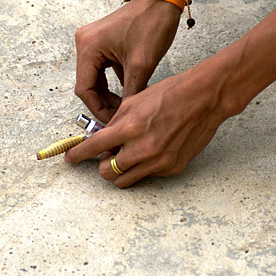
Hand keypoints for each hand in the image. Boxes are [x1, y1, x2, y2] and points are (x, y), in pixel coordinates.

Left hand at [66, 59, 229, 187]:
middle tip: (108, 155)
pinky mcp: (172, 168)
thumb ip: (116, 122)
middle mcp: (142, 149)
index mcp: (129, 128)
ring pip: (125, 180)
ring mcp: (158, 161)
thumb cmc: (171, 94)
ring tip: (127, 156)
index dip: (77, 155)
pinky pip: (148, 175)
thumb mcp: (135, 101)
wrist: (204, 99)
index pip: (93, 148)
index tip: (71, 159)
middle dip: (102, 165)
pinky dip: (144, 167)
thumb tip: (102, 138)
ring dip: (120, 171)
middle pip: (107, 173)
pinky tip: (152, 151)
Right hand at [74, 0, 180, 123]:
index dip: (98, 109)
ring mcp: (92, 42)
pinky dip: (114, 83)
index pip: (85, 90)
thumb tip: (125, 118)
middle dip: (104, 103)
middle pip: (88, 85)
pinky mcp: (102, 42)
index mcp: (88, 47)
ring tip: (126, 108)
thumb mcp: (141, 66)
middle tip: (121, 118)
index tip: (112, 122)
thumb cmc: (152, 24)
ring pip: (96, 79)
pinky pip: (103, 69)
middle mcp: (84, 43)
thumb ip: (130, 94)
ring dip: (109, 94)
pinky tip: (129, 93)